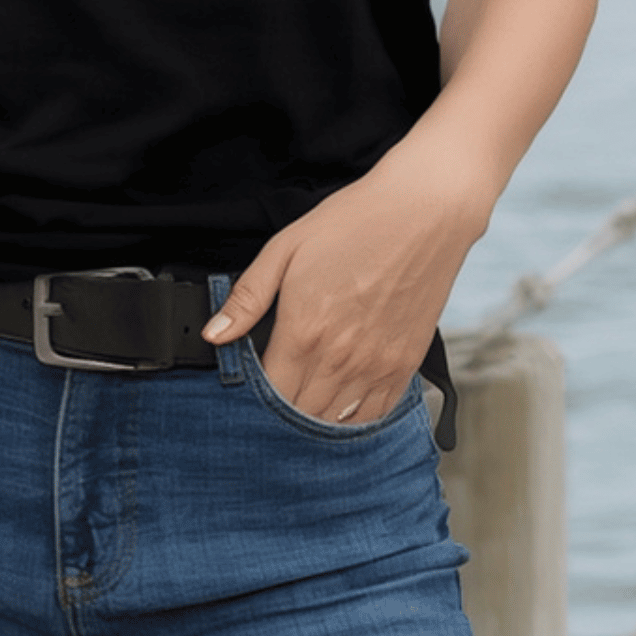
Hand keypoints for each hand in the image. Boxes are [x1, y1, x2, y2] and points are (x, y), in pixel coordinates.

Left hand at [202, 148, 486, 423]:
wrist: (422, 212)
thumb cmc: (353, 223)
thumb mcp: (286, 248)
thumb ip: (247, 297)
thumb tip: (213, 335)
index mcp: (304, 329)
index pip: (269, 394)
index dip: (254, 399)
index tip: (249, 390)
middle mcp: (340, 357)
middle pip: (301, 416)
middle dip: (282, 414)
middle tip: (276, 398)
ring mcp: (376, 365)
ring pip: (336, 424)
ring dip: (316, 421)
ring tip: (304, 406)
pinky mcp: (405, 365)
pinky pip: (375, 415)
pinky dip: (355, 420)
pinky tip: (342, 406)